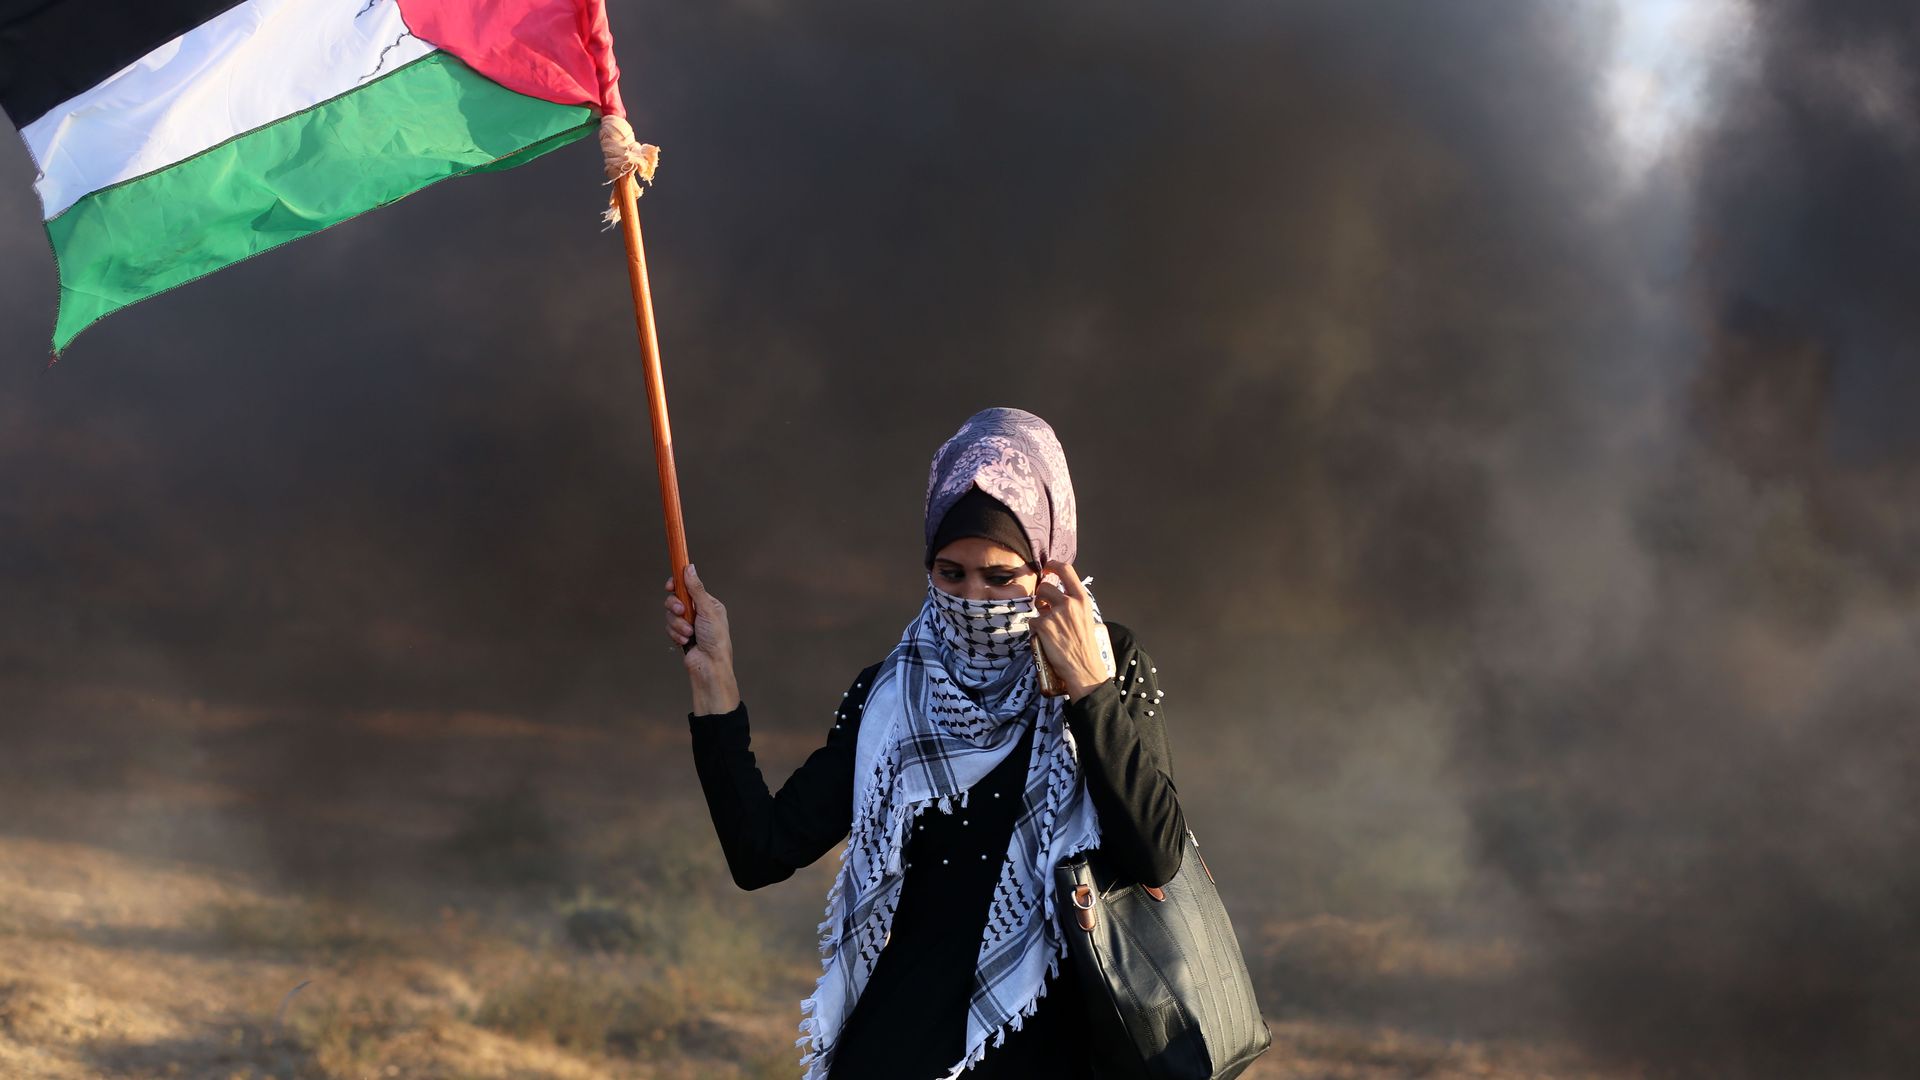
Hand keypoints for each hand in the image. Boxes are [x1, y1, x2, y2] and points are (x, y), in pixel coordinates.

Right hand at [664, 564, 739, 713]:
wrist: (709, 666)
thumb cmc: (715, 639)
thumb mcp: (708, 611)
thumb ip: (696, 589)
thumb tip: (689, 568)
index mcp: (708, 604)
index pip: (688, 587)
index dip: (677, 584)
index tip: (670, 585)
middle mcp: (698, 612)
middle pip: (675, 599)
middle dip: (675, 606)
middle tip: (681, 611)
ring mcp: (688, 624)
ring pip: (670, 614)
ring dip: (678, 624)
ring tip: (689, 633)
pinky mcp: (680, 635)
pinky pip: (669, 627)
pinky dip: (676, 634)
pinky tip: (685, 642)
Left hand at [1031, 560, 1108, 700]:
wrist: (1083, 667)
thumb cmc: (1085, 645)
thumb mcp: (1086, 617)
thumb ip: (1073, 604)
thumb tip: (1056, 596)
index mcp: (1082, 599)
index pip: (1066, 570)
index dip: (1053, 565)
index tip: (1047, 567)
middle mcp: (1069, 603)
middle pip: (1045, 586)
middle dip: (1041, 596)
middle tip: (1045, 607)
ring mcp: (1055, 614)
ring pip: (1036, 602)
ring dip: (1038, 611)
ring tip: (1047, 623)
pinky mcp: (1043, 626)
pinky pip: (1032, 621)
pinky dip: (1035, 628)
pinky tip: (1045, 637)